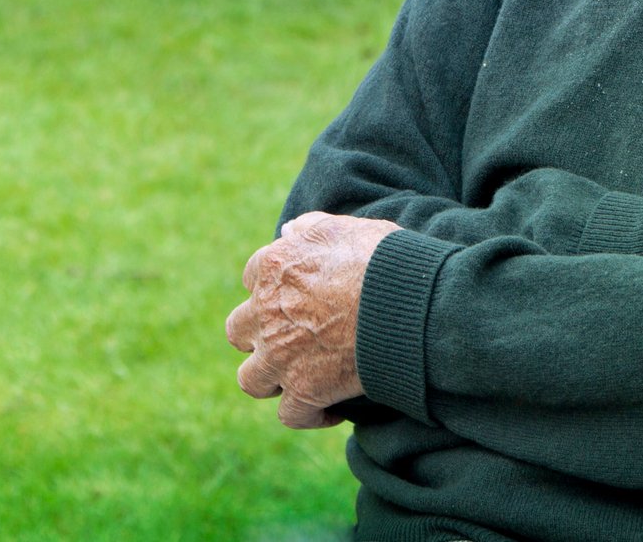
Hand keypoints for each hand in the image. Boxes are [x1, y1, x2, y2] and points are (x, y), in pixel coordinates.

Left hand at [225, 210, 399, 427]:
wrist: (403, 302)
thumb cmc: (380, 259)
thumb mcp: (343, 227)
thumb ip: (310, 228)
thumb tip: (289, 230)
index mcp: (274, 268)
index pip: (252, 277)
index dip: (272, 287)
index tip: (294, 295)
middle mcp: (267, 312)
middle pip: (238, 331)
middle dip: (259, 335)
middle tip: (288, 338)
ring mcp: (281, 355)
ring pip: (250, 379)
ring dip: (270, 379)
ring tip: (296, 377)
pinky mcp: (305, 390)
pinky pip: (290, 414)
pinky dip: (309, 415)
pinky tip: (329, 410)